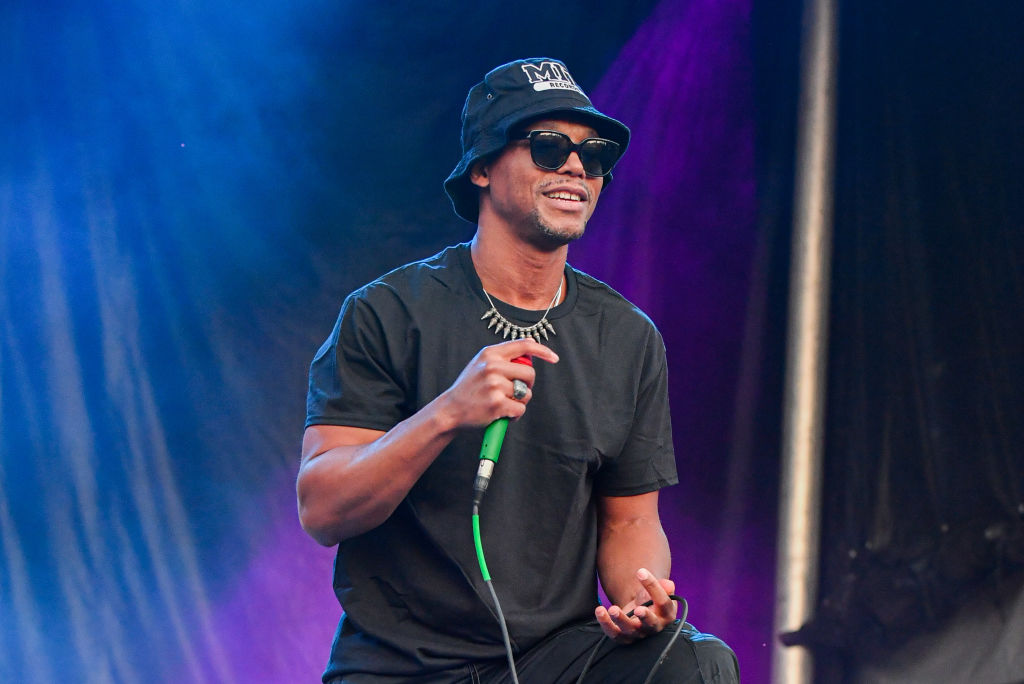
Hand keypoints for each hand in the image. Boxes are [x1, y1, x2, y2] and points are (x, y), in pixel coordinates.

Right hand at [439, 338, 558, 428]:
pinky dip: (515, 415)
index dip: (543, 351)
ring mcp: (494, 385)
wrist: (450, 409)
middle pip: (530, 373)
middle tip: (516, 391)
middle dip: (528, 385)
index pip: (523, 345)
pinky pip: (520, 409)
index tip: (554, 358)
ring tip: (503, 403)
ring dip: (520, 402)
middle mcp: (492, 366)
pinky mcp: (497, 404)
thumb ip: (503, 354)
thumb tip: (531, 344)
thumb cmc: (469, 387)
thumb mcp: (481, 363)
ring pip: (526, 393)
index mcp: (490, 353)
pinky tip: (502, 413)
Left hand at [595, 568, 676, 643]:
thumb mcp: (660, 590)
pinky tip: (600, 611)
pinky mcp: (623, 636)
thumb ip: (665, 586)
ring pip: (629, 630)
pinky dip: (606, 623)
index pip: (663, 602)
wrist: (641, 611)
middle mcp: (654, 626)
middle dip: (645, 617)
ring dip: (620, 620)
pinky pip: (613, 633)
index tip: (640, 572)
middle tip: (639, 609)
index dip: (653, 586)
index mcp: (667, 614)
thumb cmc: (652, 599)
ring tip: (612, 609)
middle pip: (650, 623)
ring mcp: (638, 633)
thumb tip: (667, 585)